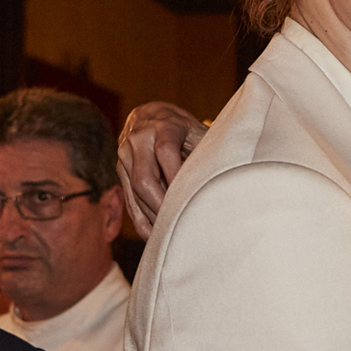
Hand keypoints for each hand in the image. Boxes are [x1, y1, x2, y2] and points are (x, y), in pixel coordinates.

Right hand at [116, 101, 206, 236]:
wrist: (149, 114)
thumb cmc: (183, 127)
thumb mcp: (198, 130)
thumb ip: (208, 149)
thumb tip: (230, 174)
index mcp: (163, 127)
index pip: (166, 153)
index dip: (177, 177)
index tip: (192, 199)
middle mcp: (139, 139)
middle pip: (145, 179)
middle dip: (162, 205)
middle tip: (181, 223)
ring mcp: (125, 155)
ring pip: (135, 192)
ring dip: (153, 216)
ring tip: (173, 233)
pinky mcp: (120, 170)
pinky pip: (129, 200)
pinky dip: (141, 220)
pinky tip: (155, 235)